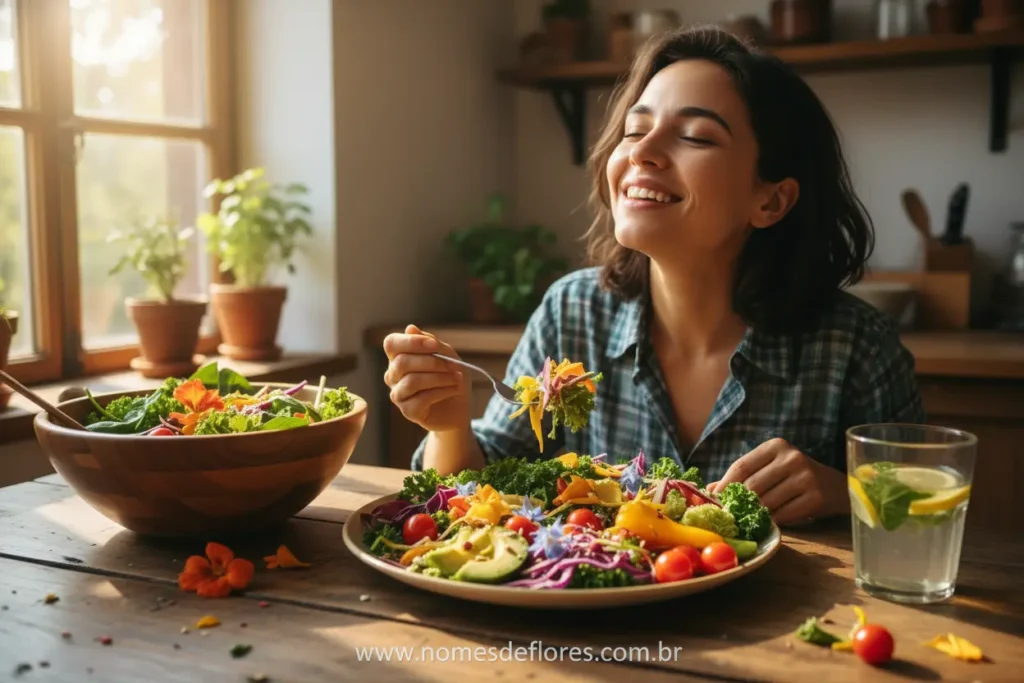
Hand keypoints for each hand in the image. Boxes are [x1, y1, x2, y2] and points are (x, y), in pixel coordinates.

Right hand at [383, 324, 471, 432]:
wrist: (460, 406)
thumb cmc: (451, 377)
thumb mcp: (447, 355)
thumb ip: (430, 343)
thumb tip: (410, 328)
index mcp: (399, 357)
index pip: (391, 343)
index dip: (411, 342)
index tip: (434, 345)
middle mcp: (393, 375)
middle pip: (402, 363)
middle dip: (432, 362)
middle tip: (454, 366)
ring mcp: (398, 394)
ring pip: (412, 381)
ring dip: (440, 378)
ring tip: (456, 378)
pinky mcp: (408, 411)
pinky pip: (421, 399)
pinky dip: (442, 392)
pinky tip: (453, 390)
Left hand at [708, 438, 848, 525]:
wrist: (836, 487)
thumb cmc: (795, 477)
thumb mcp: (770, 469)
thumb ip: (743, 476)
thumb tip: (708, 490)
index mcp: (776, 446)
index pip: (742, 465)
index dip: (725, 484)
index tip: (713, 499)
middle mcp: (792, 458)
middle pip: (752, 485)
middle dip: (737, 503)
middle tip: (728, 515)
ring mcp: (806, 477)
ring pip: (767, 502)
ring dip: (754, 514)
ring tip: (746, 520)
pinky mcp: (815, 498)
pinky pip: (784, 515)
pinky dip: (773, 521)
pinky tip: (769, 523)